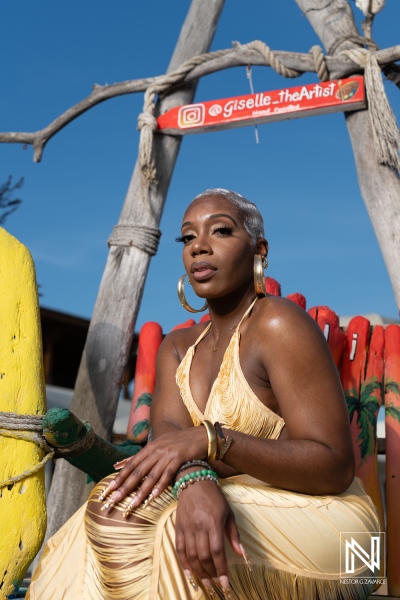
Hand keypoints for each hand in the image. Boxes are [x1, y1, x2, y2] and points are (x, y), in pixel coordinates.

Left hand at [101, 427, 206, 508]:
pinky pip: (168, 474)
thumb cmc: (178, 443)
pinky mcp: (179, 458)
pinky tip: (153, 496)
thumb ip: (141, 456)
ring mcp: (167, 454)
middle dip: (124, 487)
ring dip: (140, 492)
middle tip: (113, 500)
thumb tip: (119, 463)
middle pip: (137, 472)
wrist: (200, 436)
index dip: (119, 477)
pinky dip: (160, 486)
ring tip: (131, 505)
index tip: (108, 490)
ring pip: (151, 476)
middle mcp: (156, 451)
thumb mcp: (158, 445)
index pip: (130, 465)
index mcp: (149, 448)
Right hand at [175, 481, 241, 595]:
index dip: (221, 569)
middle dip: (210, 573)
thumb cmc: (214, 497)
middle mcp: (199, 526)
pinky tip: (189, 573)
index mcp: (214, 522)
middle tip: (215, 584)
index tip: (225, 583)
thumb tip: (241, 554)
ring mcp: (187, 527)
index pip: (217, 551)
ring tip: (205, 581)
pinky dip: (184, 563)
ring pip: (191, 555)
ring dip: (198, 571)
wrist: (194, 482)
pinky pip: (179, 549)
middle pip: (204, 556)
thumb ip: (233, 534)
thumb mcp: (228, 512)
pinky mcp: (178, 527)